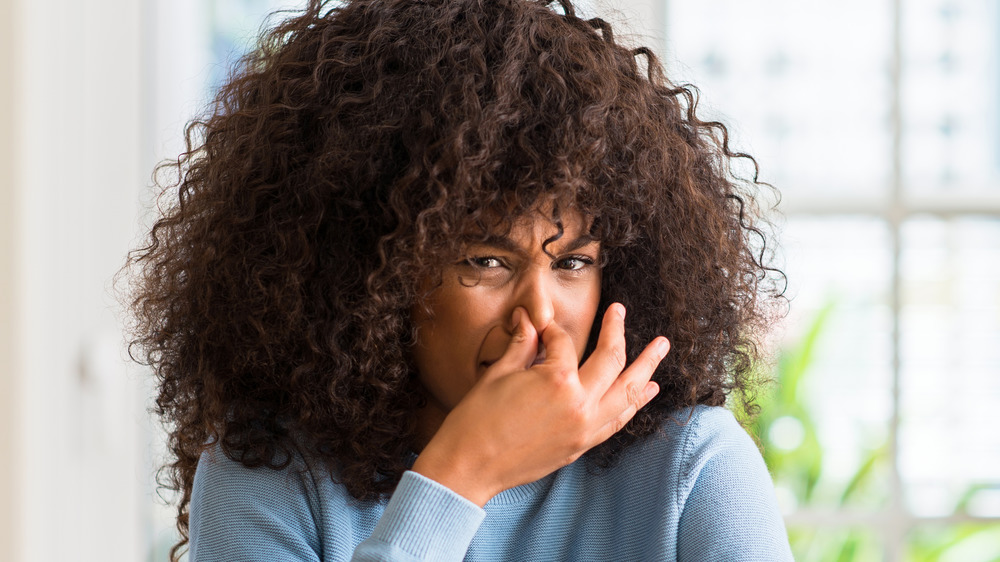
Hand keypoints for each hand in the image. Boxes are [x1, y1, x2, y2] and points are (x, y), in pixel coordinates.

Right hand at [411, 303, 669, 505]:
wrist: (468, 466)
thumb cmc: (476, 420)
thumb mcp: (498, 373)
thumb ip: (522, 345)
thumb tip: (528, 320)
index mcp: (557, 379)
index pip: (563, 343)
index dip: (550, 331)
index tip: (539, 328)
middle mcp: (579, 403)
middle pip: (609, 360)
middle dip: (616, 331)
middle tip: (620, 311)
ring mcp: (585, 427)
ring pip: (627, 393)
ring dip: (646, 368)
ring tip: (660, 347)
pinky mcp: (582, 446)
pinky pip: (617, 420)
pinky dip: (633, 404)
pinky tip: (645, 391)